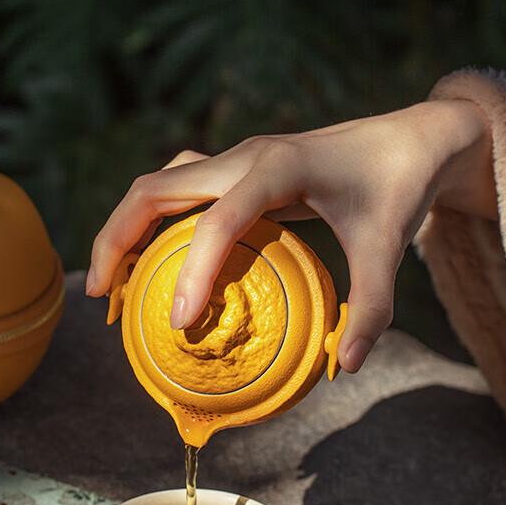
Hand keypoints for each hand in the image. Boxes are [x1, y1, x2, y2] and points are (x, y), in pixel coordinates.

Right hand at [87, 99, 495, 371]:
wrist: (406, 138)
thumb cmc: (395, 190)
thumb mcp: (388, 247)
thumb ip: (371, 308)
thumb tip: (343, 366)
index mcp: (276, 168)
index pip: (218, 222)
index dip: (192, 273)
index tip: (179, 324)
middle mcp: (242, 157)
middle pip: (152, 190)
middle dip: (114, 241)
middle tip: (99, 297)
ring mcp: (233, 158)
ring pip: (155, 186)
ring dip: (123, 229)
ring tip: (108, 282)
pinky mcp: (233, 168)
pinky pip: (175, 191)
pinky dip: (150, 224)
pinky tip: (151, 262)